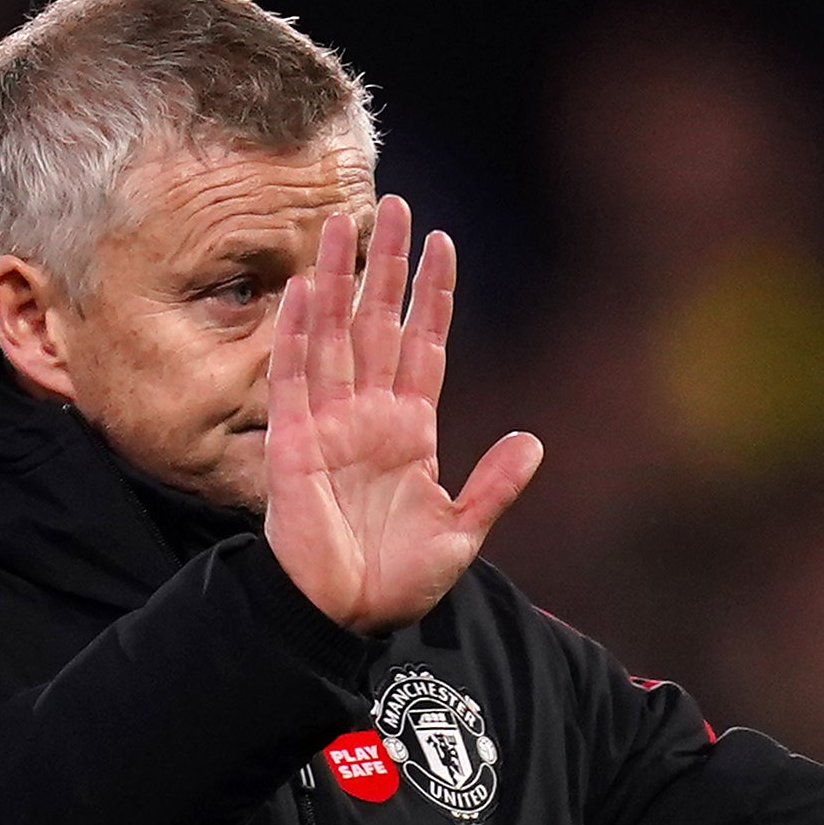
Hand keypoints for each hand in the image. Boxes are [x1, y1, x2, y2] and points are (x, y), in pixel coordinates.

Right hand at [262, 196, 543, 636]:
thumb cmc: (396, 582)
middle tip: (396, 206)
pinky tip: (307, 290)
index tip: (444, 243)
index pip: (423, 345)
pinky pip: (291, 378)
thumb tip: (533, 442)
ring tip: (343, 223)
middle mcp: (367, 416)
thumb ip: (494, 487)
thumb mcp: (462, 534)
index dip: (433, 296)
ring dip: (338, 280)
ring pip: (332, 334)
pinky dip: (297, 335)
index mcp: (409, 430)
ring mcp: (327, 424)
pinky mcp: (290, 444)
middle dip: (387, 266)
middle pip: (377, 323)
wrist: (343, 618)